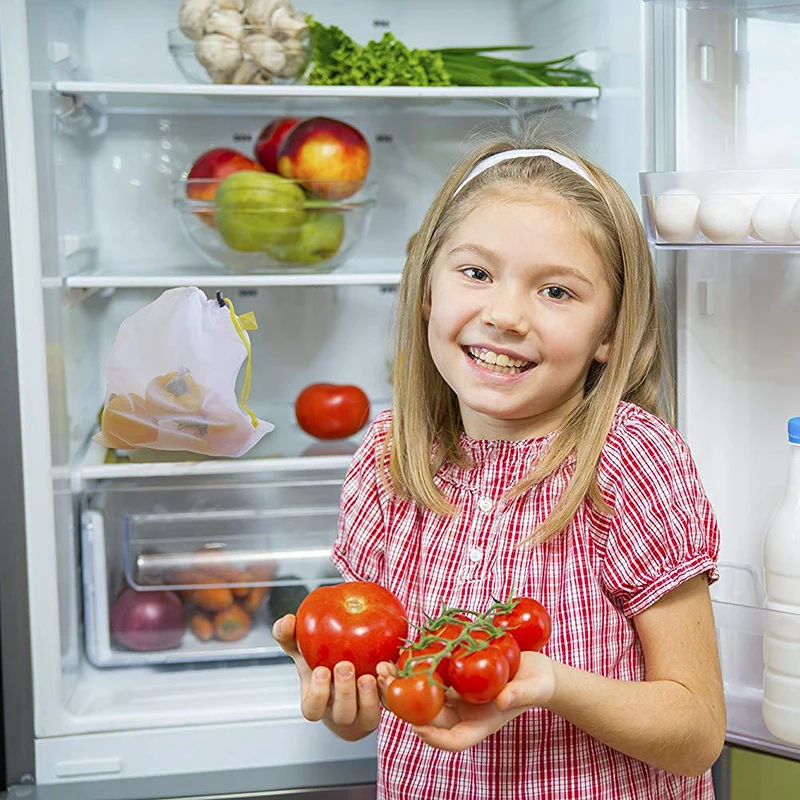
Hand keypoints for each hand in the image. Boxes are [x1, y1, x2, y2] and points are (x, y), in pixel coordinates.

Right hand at [272, 614, 381, 733]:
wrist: (351, 666)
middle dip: (344, 692)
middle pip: (342, 714)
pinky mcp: (385, 703)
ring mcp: (365, 710)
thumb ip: (289, 635)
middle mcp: (342, 709)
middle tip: (345, 666)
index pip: (313, 709)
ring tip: (369, 674)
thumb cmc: (322, 661)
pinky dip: (389, 688)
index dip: (318, 694)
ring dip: (369, 697)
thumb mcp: (303, 648)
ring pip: (368, 717)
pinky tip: (386, 668)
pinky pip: (390, 703)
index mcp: (319, 700)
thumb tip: (286, 621)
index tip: (321, 670)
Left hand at [377, 650, 556, 751]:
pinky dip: (415, 667)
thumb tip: (502, 701)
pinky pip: (430, 676)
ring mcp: (456, 695)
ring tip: (383, 668)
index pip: (453, 740)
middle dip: (404, 706)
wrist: (535, 667)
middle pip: (429, 717)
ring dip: (401, 684)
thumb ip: (519, 695)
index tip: (417, 726)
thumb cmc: (537, 683)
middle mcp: (463, 712)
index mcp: (479, 724)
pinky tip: (402, 653)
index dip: (434, 737)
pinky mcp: (453, 676)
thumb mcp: (533, 688)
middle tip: (384, 686)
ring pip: (423, 696)